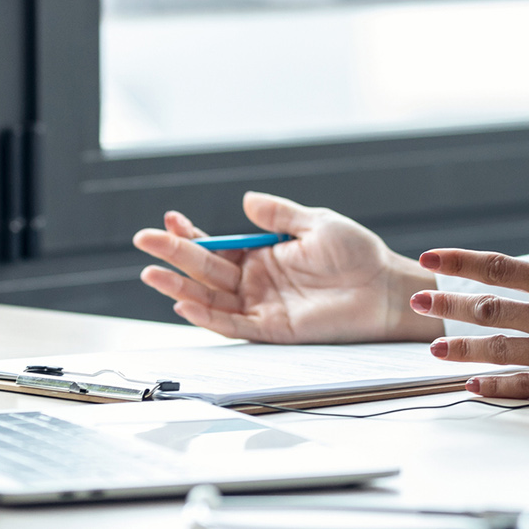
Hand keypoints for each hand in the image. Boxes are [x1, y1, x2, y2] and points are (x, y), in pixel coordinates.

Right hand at [133, 192, 441, 343]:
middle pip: (206, 269)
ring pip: (211, 297)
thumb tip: (246, 199)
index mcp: (264, 253)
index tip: (169, 219)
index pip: (218, 244)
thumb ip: (279, 215)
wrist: (383, 288)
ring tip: (151, 272)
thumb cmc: (357, 254)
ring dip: (180, 286)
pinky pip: (233, 324)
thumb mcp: (316, 223)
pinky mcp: (272, 329)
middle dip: (175, 255)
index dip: (192, 234)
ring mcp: (261, 305)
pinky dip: (207, 316)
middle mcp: (257, 281)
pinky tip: (184, 302)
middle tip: (145, 240)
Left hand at [410, 177, 528, 402]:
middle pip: (490, 310)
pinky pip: (525, 388)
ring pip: (499, 351)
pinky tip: (474, 387)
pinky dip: (496, 387)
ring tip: (433, 349)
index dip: (461, 261)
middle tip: (417, 301)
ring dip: (462, 349)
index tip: (430, 257)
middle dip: (449, 305)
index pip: (500, 268)